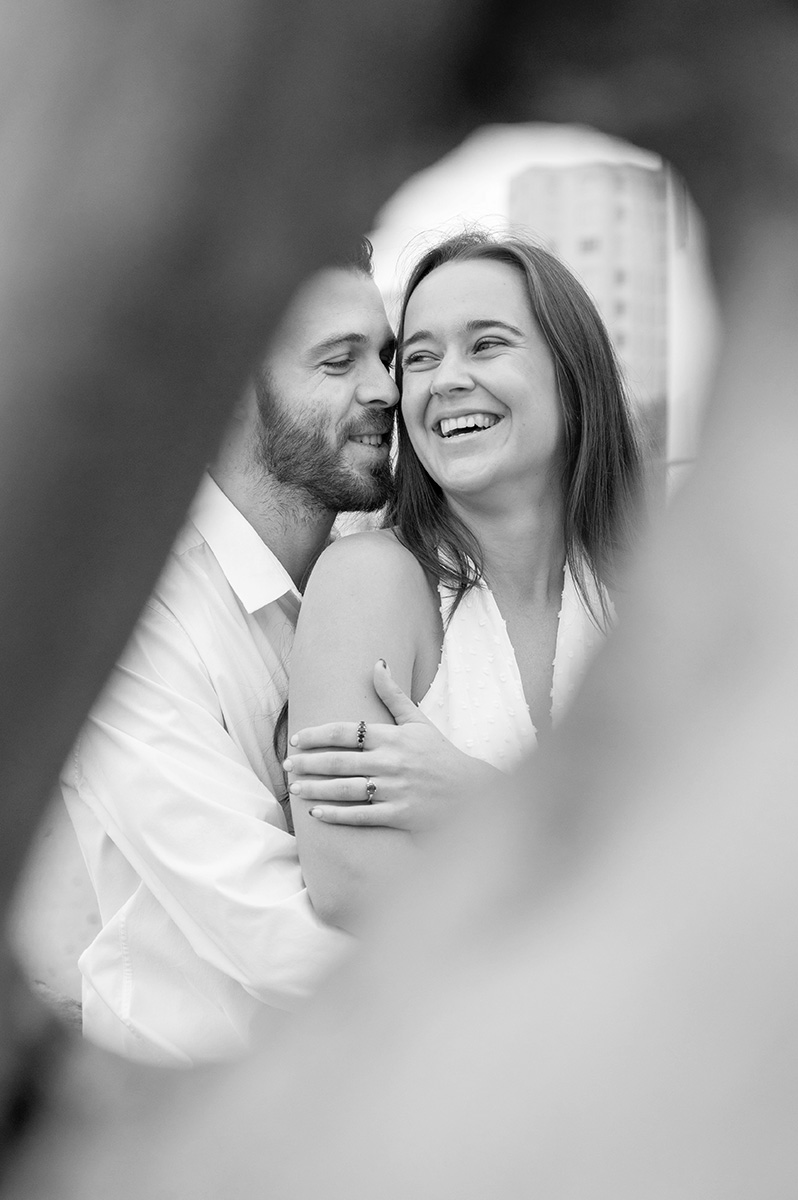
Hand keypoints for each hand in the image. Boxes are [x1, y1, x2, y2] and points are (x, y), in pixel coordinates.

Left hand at [284, 661, 502, 831]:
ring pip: (345, 789)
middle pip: (339, 761)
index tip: (298, 740)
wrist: (470, 791)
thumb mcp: (418, 721)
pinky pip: (360, 815)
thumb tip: (377, 662)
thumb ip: (393, 695)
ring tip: (294, 788)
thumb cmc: (439, 754)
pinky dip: (336, 815)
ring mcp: (394, 789)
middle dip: (308, 763)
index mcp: (392, 737)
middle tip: (287, 764)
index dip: (317, 735)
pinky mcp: (399, 814)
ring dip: (315, 789)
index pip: (346, 732)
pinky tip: (316, 813)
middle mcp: (390, 762)